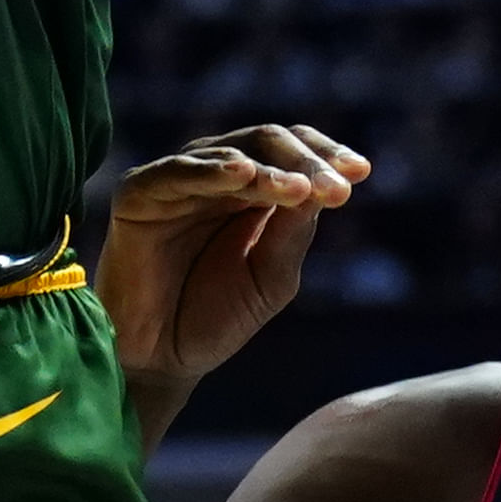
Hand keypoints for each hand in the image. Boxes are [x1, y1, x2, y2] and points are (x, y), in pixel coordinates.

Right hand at [97, 121, 365, 384]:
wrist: (161, 360)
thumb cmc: (217, 317)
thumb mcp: (271, 277)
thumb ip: (293, 234)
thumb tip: (321, 189)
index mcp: (253, 187)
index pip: (294, 149)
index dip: (327, 154)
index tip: (361, 172)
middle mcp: (216, 174)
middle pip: (268, 141)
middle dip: (305, 162)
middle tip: (335, 190)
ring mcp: (177, 179)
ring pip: (229, 153)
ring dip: (268, 168)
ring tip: (297, 187)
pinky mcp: (139, 193)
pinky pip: (176, 172)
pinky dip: (211, 170)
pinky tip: (242, 174)